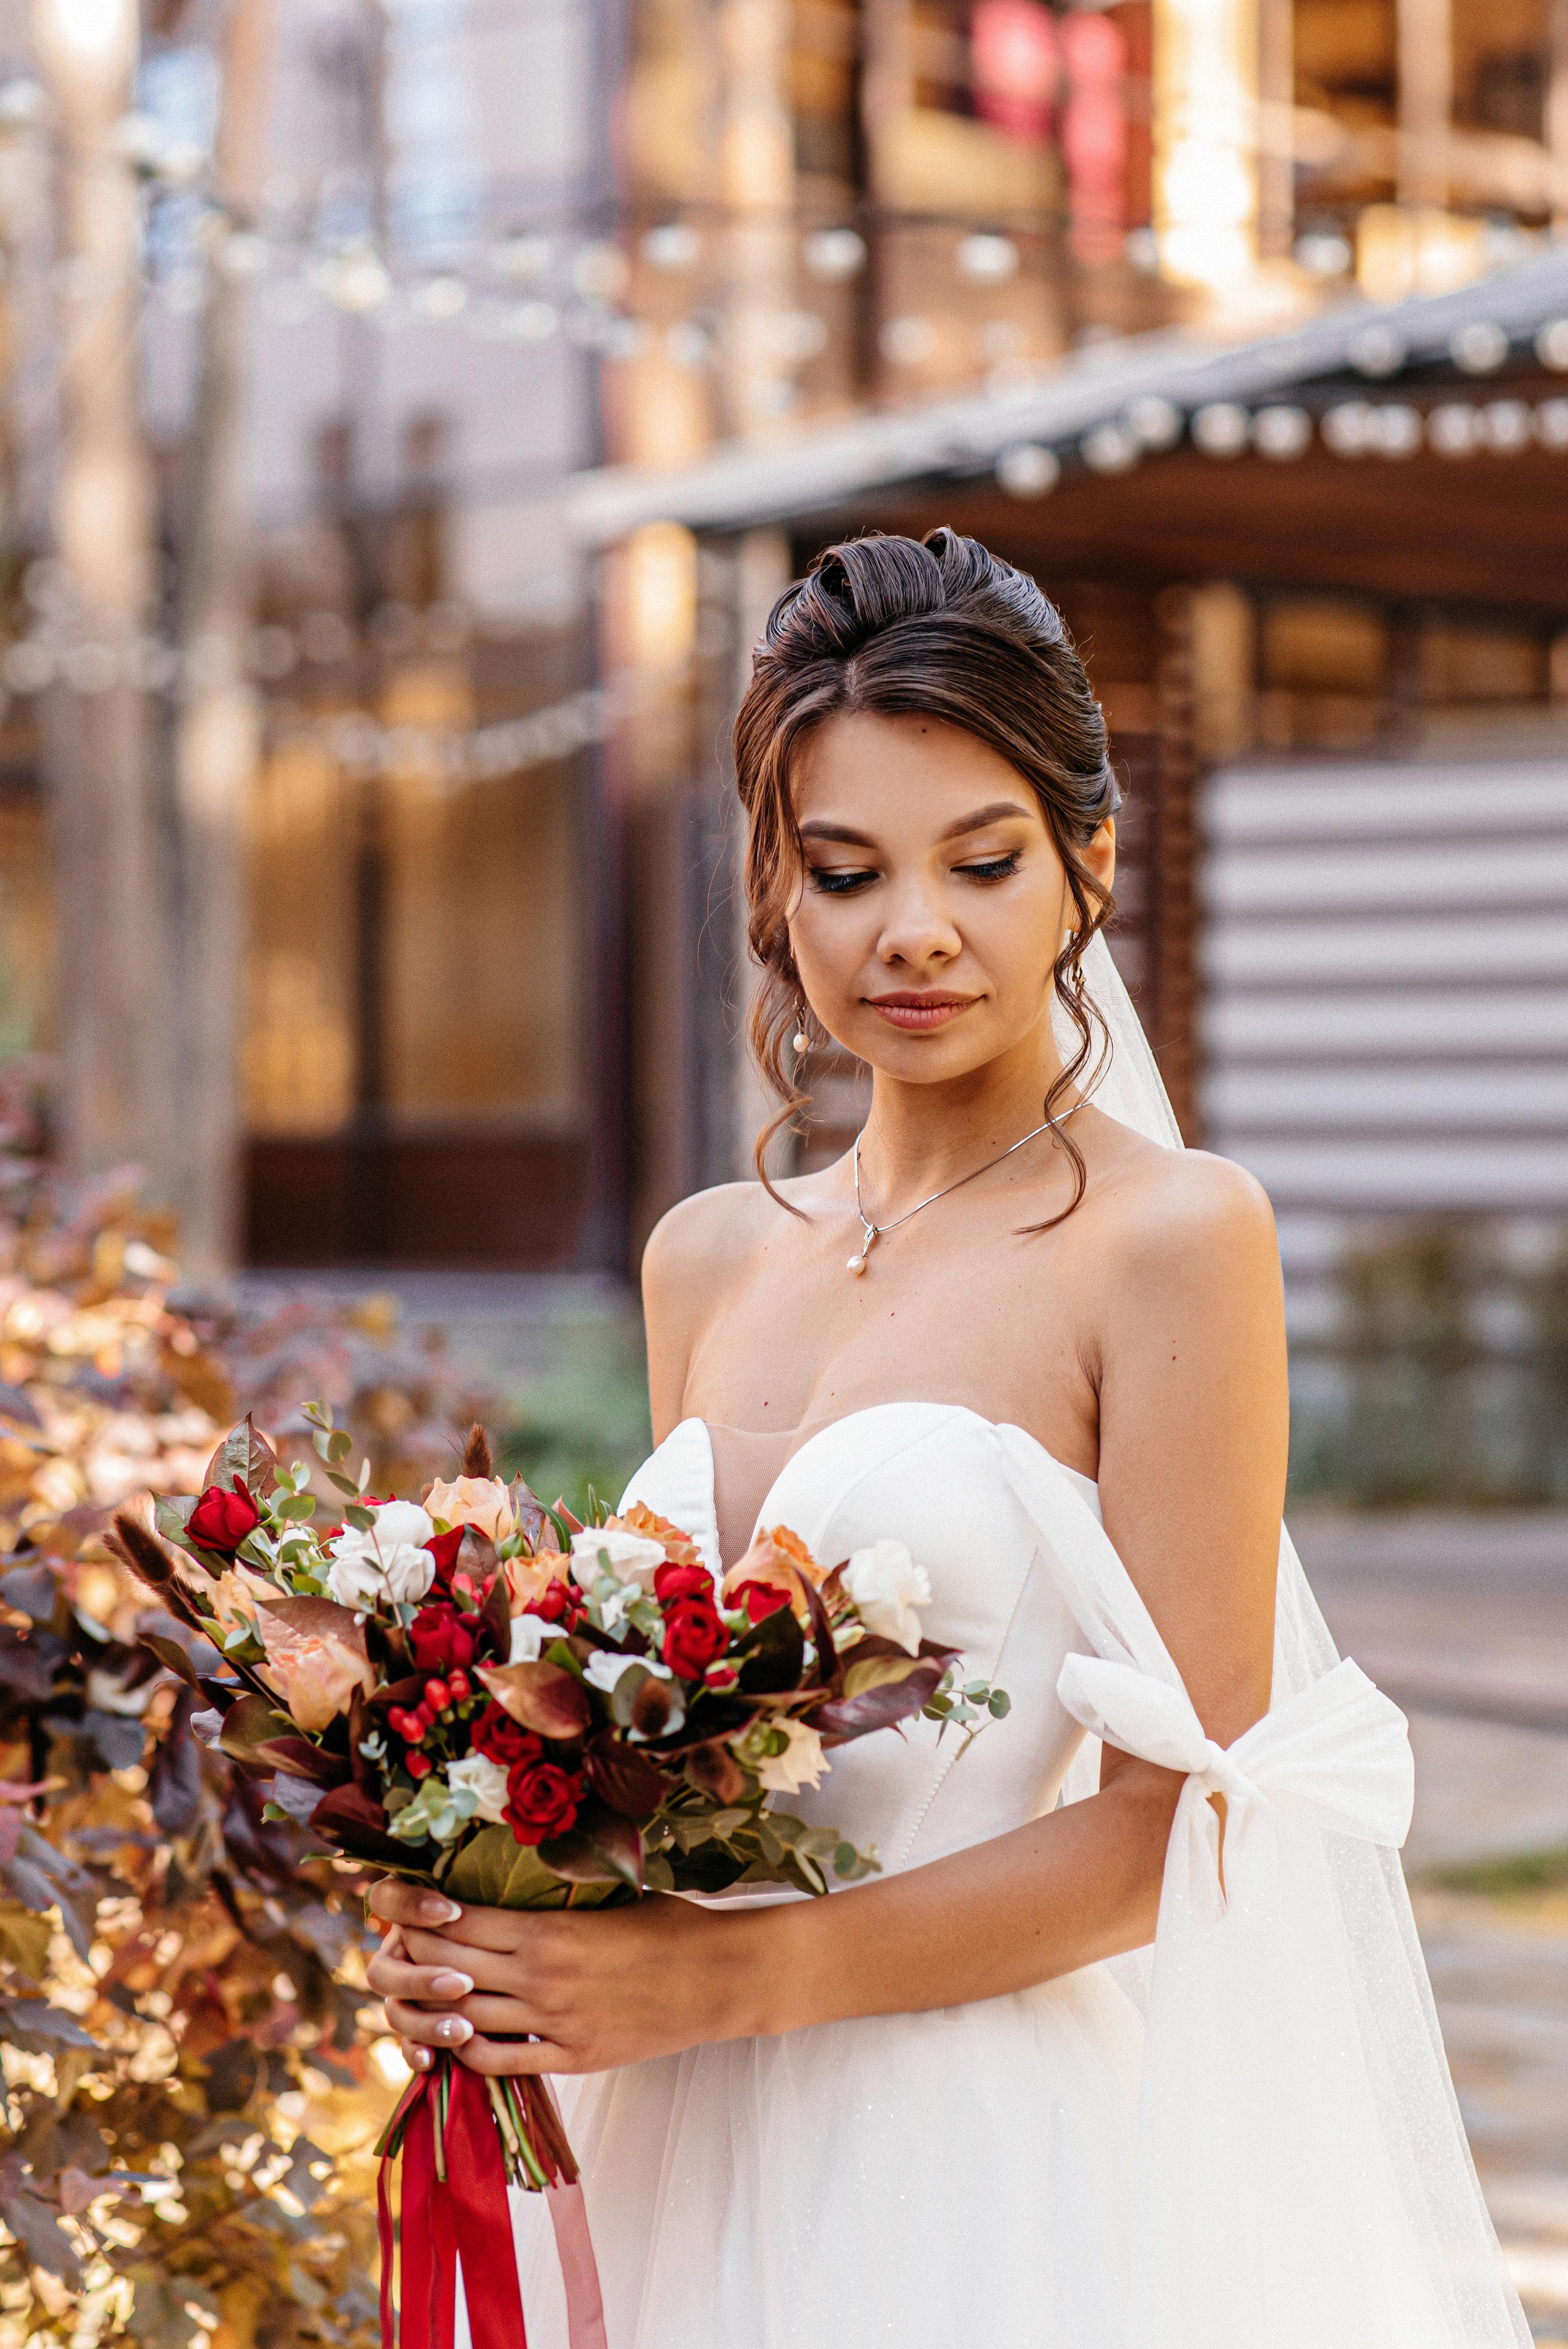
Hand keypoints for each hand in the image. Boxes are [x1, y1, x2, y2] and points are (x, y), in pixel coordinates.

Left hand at [365, 1879, 769, 2075]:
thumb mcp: (608, 1897)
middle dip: (414, 1956)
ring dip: (433, 2006)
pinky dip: (467, 2050)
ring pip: (464, 2018)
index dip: (420, 1915)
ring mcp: (555, 2022)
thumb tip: (508, 1880)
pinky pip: (499, 2062)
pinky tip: (459, 2034)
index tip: (405, 1907)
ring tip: (419, 1991)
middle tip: (398, 1946)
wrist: (720, 1976)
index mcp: (549, 1929)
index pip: (458, 1922)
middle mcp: (542, 1977)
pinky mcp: (573, 2058)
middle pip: (450, 1967)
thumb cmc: (668, 1924)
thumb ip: (555, 1899)